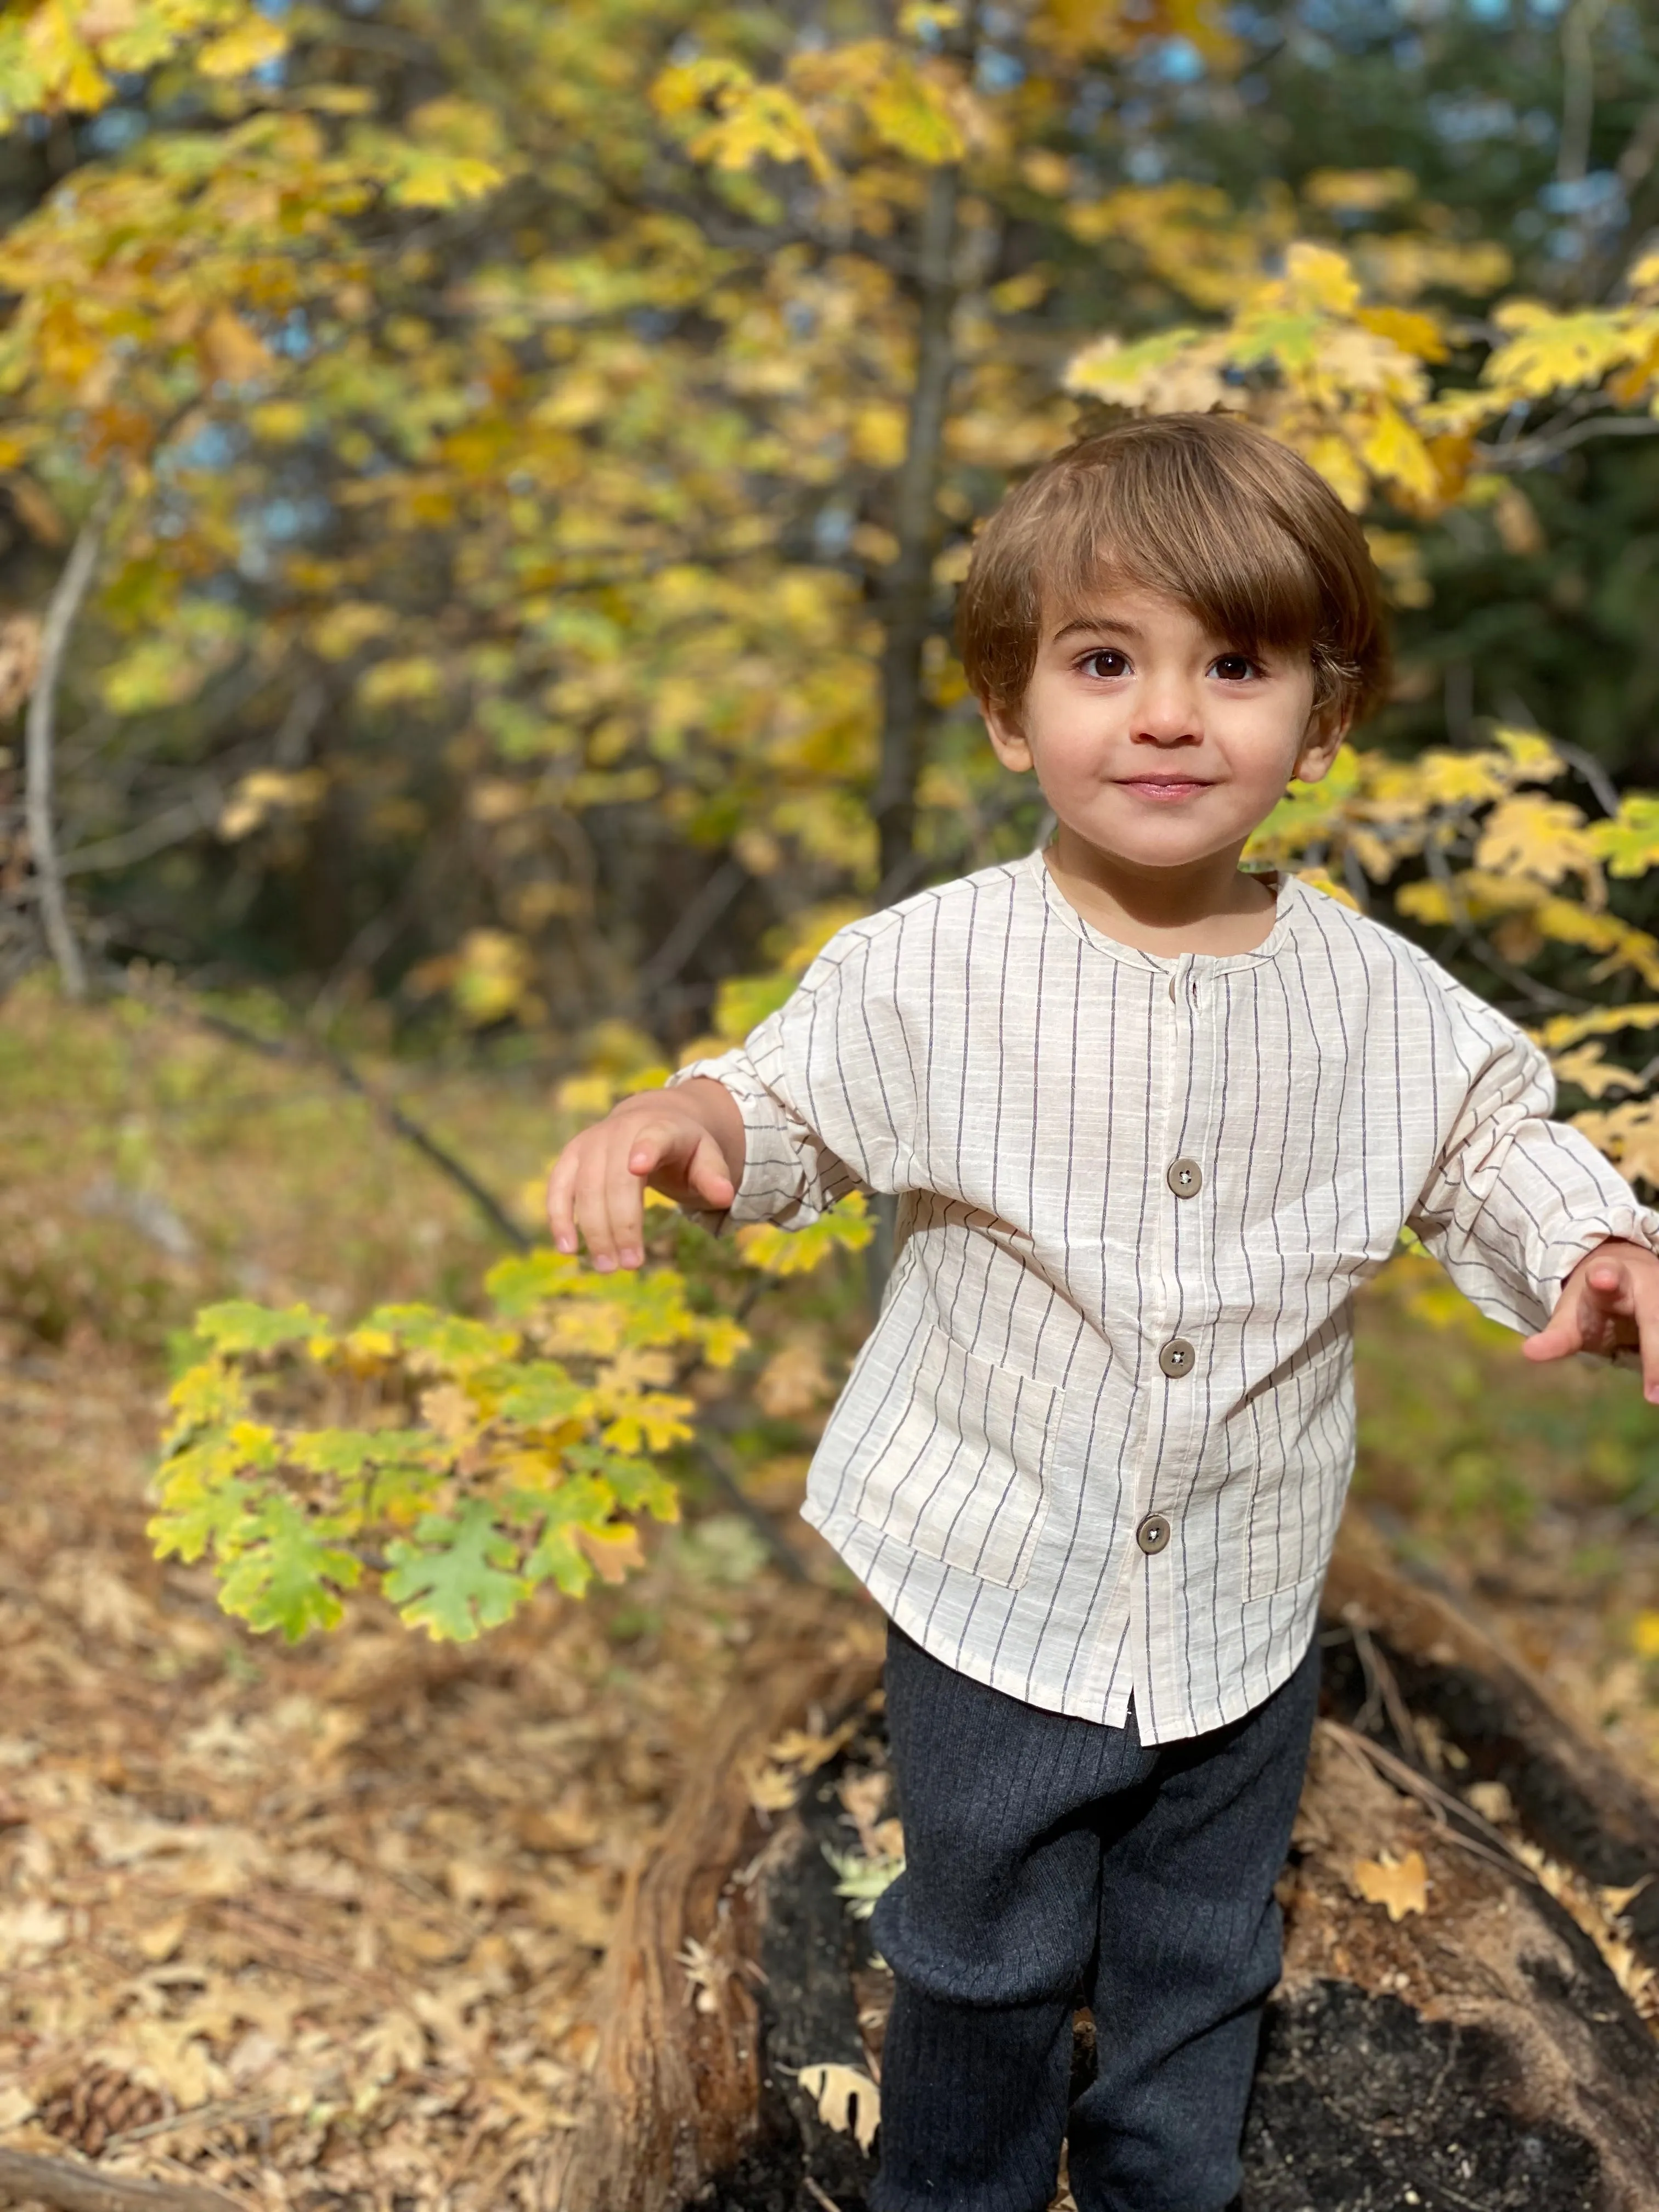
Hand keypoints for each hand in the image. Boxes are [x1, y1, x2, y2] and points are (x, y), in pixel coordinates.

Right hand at [545, 1081, 739, 1272]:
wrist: (649, 1120)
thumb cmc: (683, 1148)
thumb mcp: (706, 1156)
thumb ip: (715, 1175)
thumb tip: (724, 1196)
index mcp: (660, 1127)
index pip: (653, 1137)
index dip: (645, 1150)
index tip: (638, 1166)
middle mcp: (620, 1130)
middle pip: (616, 1181)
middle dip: (622, 1225)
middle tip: (632, 1265)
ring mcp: (591, 1142)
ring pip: (585, 1189)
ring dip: (593, 1230)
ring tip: (608, 1268)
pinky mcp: (571, 1157)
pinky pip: (558, 1188)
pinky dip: (559, 1217)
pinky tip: (567, 1248)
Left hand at [1523, 1239, 1658, 1402]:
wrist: (1621, 1278)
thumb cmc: (1595, 1304)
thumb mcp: (1573, 1316)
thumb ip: (1557, 1336)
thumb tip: (1529, 1352)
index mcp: (1609, 1276)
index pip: (1607, 1273)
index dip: (1606, 1277)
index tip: (1601, 1278)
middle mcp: (1646, 1283)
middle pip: (1654, 1316)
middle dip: (1655, 1356)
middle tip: (1653, 1395)